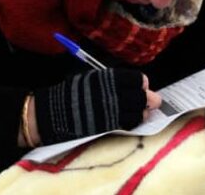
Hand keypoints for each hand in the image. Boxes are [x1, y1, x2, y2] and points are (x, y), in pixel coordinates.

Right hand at [28, 68, 161, 144]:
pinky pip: (130, 124)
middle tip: (152, 101)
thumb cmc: (70, 93)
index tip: (141, 86)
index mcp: (108, 78)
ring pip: (139, 112)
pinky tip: (131, 120)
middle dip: (149, 99)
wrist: (52, 114)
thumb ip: (113, 80)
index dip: (141, 83)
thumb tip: (136, 84)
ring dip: (143, 112)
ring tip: (142, 112)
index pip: (137, 79)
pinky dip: (134, 122)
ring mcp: (112, 110)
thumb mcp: (90, 79)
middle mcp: (113, 93)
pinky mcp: (109, 125)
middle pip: (142, 96)